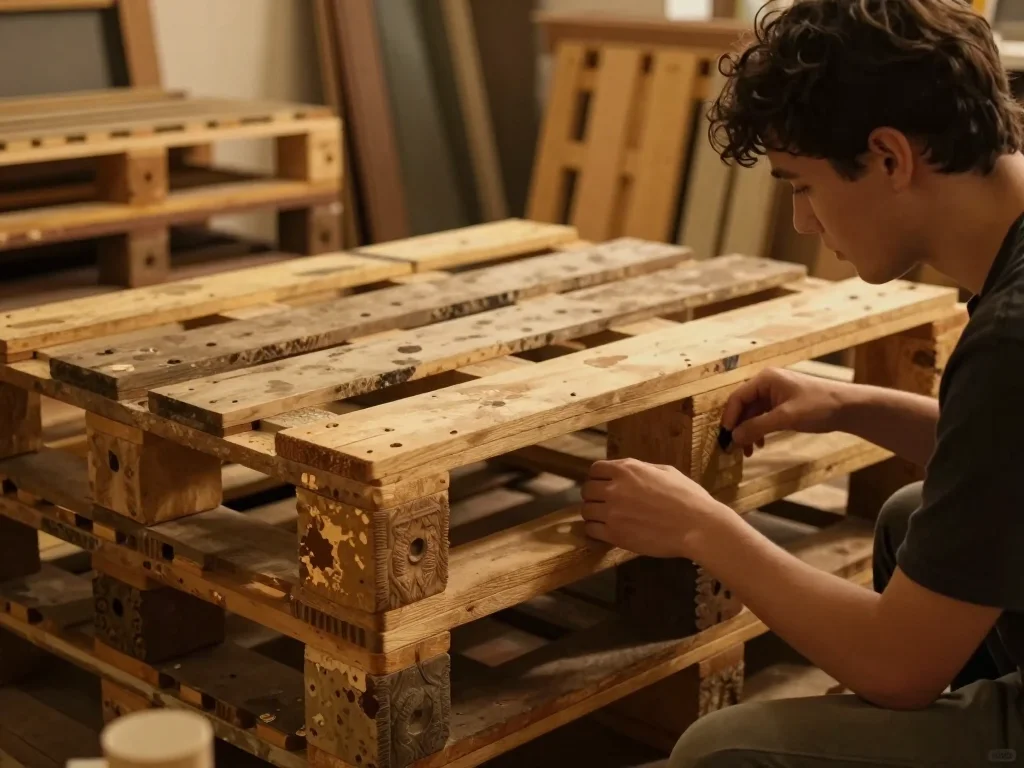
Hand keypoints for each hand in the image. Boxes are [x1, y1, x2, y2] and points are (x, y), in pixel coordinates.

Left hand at [580, 458, 728, 558]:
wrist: (698, 526)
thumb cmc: (688, 497)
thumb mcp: (666, 471)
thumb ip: (641, 470)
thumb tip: (629, 472)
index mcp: (627, 469)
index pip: (595, 470)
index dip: (598, 478)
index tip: (603, 486)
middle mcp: (614, 488)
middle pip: (587, 490)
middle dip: (594, 496)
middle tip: (604, 504)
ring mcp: (612, 512)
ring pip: (586, 511)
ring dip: (594, 514)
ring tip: (605, 519)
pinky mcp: (615, 534)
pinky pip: (591, 530)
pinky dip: (595, 531)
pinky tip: (605, 531)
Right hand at [722, 368, 848, 455]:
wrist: (848, 408)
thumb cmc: (818, 407)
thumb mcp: (785, 418)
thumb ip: (758, 426)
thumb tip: (734, 437)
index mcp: (765, 379)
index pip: (738, 398)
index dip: (729, 418)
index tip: (725, 437)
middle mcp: (767, 384)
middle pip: (744, 406)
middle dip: (740, 428)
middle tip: (736, 448)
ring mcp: (775, 393)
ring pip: (753, 414)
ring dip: (749, 432)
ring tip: (749, 451)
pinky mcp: (783, 404)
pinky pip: (764, 417)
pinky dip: (760, 430)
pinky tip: (761, 444)